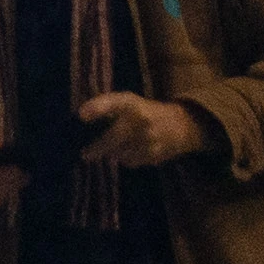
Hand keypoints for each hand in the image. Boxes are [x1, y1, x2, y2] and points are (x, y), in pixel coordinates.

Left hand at [75, 90, 208, 171]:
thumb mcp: (129, 102)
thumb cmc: (145, 111)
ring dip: (112, 153)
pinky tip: (131, 150)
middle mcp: (141, 120)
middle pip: (114, 137)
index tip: (81, 115)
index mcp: (132, 103)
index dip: (97, 107)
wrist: (182, 126)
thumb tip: (81, 121)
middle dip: (96, 148)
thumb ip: (108, 108)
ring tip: (116, 146)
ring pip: (119, 153)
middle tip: (84, 154)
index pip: (114, 102)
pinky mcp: (154, 155)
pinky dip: (125, 158)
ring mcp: (149, 139)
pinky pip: (130, 161)